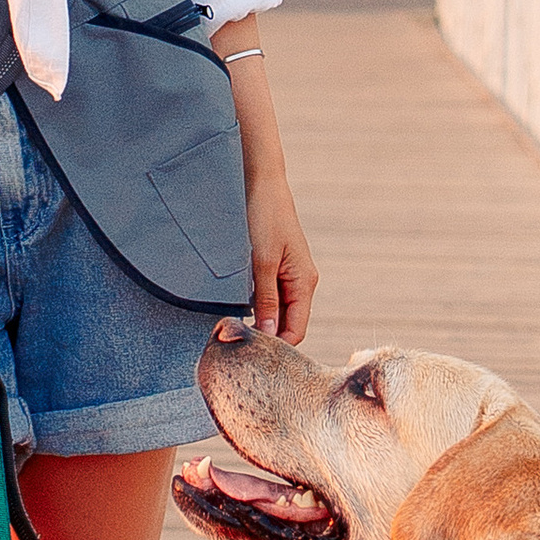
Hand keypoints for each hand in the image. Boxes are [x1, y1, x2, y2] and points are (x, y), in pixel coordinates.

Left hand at [243, 165, 316, 341]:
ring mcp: (289, 275)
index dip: (277, 347)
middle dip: (266, 337)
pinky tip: (238, 311)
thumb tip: (267, 335)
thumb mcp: (262, 262)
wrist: (261, 183)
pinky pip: (270, 297)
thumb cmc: (264, 217)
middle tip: (237, 347)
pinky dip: (257, 307)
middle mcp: (301, 282)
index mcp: (304, 282)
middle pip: (288, 324)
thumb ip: (265, 300)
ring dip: (260, 322)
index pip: (296, 330)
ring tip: (235, 331)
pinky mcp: (276, 268)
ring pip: (277, 312)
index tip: (250, 357)